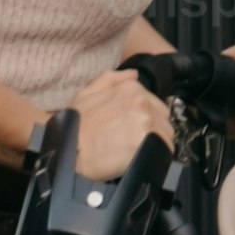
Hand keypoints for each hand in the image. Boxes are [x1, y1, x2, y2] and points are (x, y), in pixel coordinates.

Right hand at [64, 65, 169, 182]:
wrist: (68, 150)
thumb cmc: (75, 125)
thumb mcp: (87, 93)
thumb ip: (112, 79)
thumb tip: (135, 74)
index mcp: (131, 89)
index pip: (157, 106)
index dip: (149, 121)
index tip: (137, 132)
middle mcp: (142, 101)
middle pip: (164, 121)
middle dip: (155, 132)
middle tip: (138, 144)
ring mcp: (146, 121)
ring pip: (166, 136)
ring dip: (156, 145)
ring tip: (139, 153)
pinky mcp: (147, 142)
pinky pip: (164, 150)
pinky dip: (157, 156)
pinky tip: (143, 160)